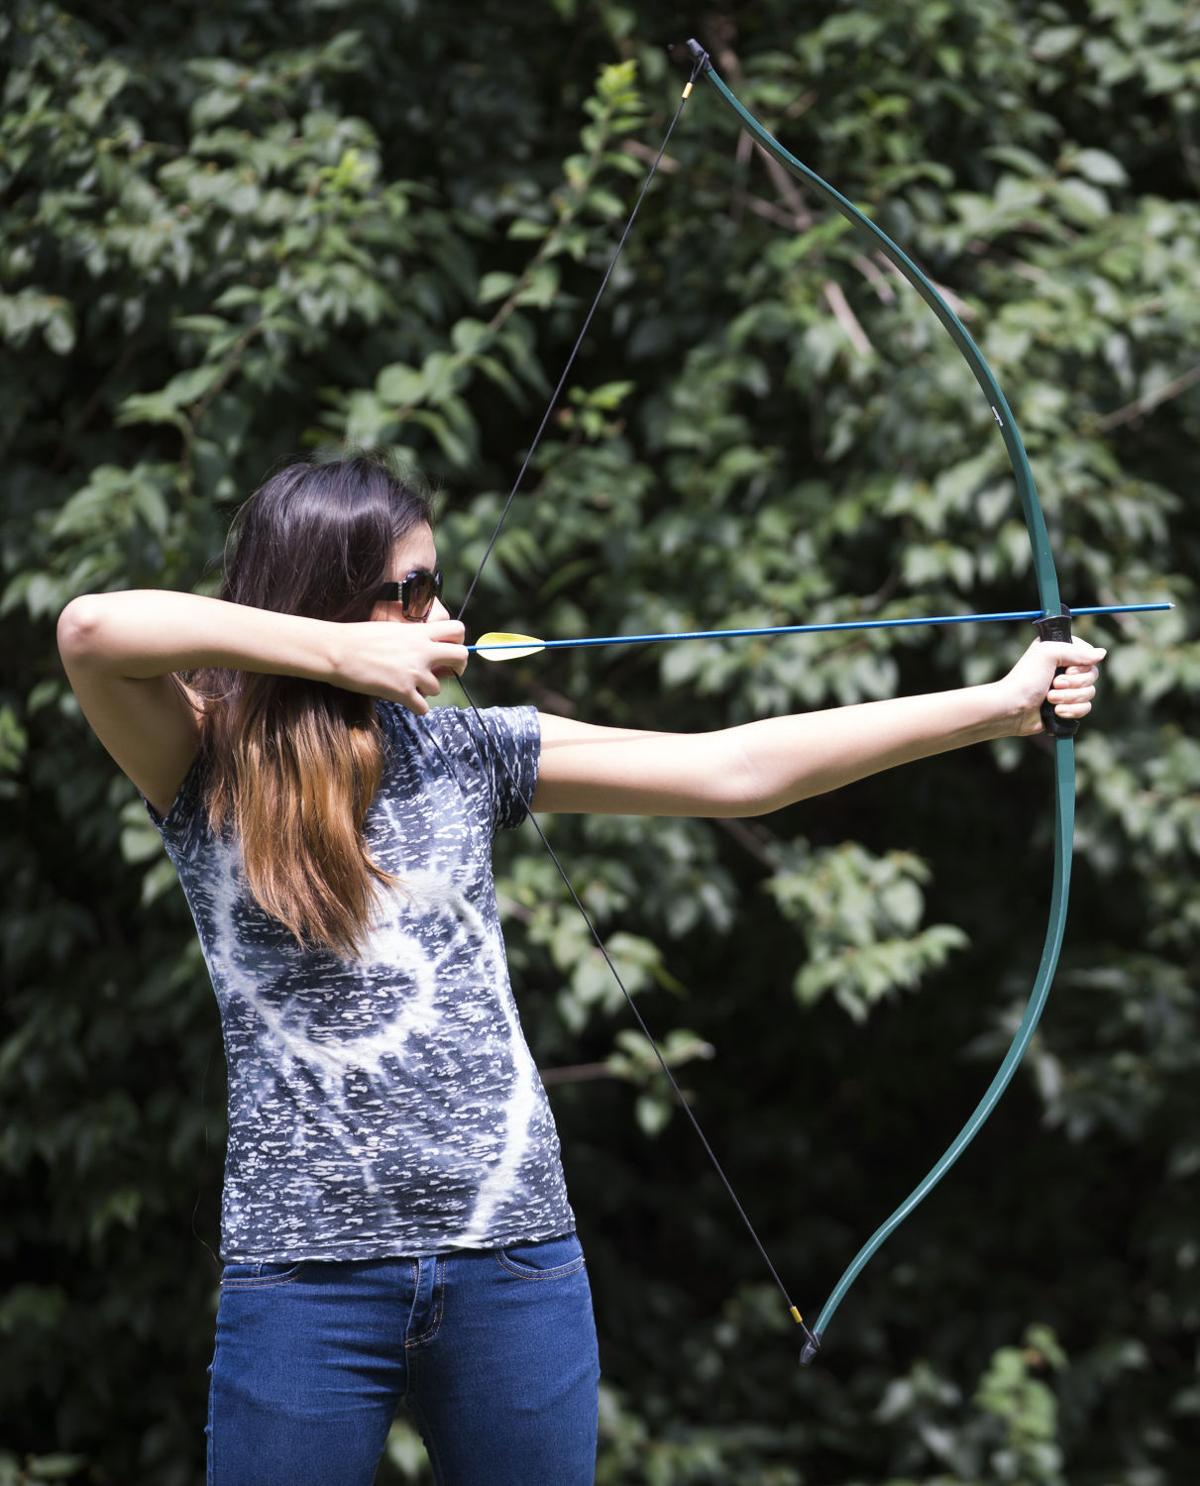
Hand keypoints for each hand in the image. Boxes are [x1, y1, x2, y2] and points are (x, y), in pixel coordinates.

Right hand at [331, 618, 467, 715]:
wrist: (337, 650)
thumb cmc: (358, 638)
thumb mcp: (392, 629)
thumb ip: (414, 637)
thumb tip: (429, 649)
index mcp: (419, 632)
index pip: (458, 629)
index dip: (458, 641)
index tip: (449, 649)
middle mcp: (422, 651)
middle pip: (461, 657)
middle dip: (458, 667)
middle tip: (446, 672)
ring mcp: (414, 673)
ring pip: (438, 688)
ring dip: (426, 689)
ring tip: (406, 684)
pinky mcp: (403, 692)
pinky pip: (423, 708)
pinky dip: (415, 707)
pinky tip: (403, 699)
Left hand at [999, 635, 1106, 736]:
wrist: (1012, 708)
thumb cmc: (1026, 678)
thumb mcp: (1048, 653)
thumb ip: (1077, 651)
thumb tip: (1102, 653)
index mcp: (1060, 651)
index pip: (1089, 654)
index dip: (1082, 665)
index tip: (1067, 669)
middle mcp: (1065, 668)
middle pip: (1092, 675)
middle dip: (1074, 684)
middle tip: (1054, 684)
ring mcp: (1067, 688)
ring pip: (1090, 693)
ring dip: (1069, 698)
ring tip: (1049, 699)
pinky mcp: (1067, 706)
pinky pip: (1086, 708)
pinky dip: (1072, 711)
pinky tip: (1055, 712)